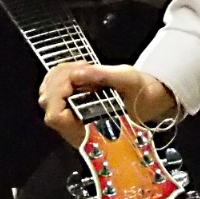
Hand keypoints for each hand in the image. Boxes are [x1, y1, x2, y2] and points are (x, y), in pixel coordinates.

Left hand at [38, 61, 177, 146]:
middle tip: (83, 68)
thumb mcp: (128, 80)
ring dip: (60, 75)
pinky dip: (61, 77)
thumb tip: (77, 74)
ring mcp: (73, 120)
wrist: (151, 100)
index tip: (74, 80)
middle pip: (48, 103)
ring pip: (48, 95)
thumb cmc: (143, 94)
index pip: (55, 117)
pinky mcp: (73, 110)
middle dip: (60, 79)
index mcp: (92, 130)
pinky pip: (56, 93)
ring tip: (83, 68)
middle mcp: (77, 129)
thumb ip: (103, 76)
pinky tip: (78, 71)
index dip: (56, 96)